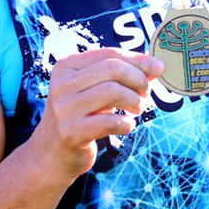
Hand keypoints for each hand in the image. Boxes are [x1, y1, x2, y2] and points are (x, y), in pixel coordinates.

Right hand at [31, 48, 164, 179]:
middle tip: (145, 93)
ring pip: (113, 91)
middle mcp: (62, 84)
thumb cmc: (80, 117)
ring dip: (134, 101)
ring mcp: (65, 109)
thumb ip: (121, 76)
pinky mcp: (72, 132)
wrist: (50, 154)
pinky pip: (110, 122)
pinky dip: (126, 123)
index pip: (109, 54)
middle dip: (138, 79)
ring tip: (137, 109)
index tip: (158, 68)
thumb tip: (156, 66)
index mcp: (67, 67)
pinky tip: (126, 125)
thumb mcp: (94, 90)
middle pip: (113, 69)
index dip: (138, 60)